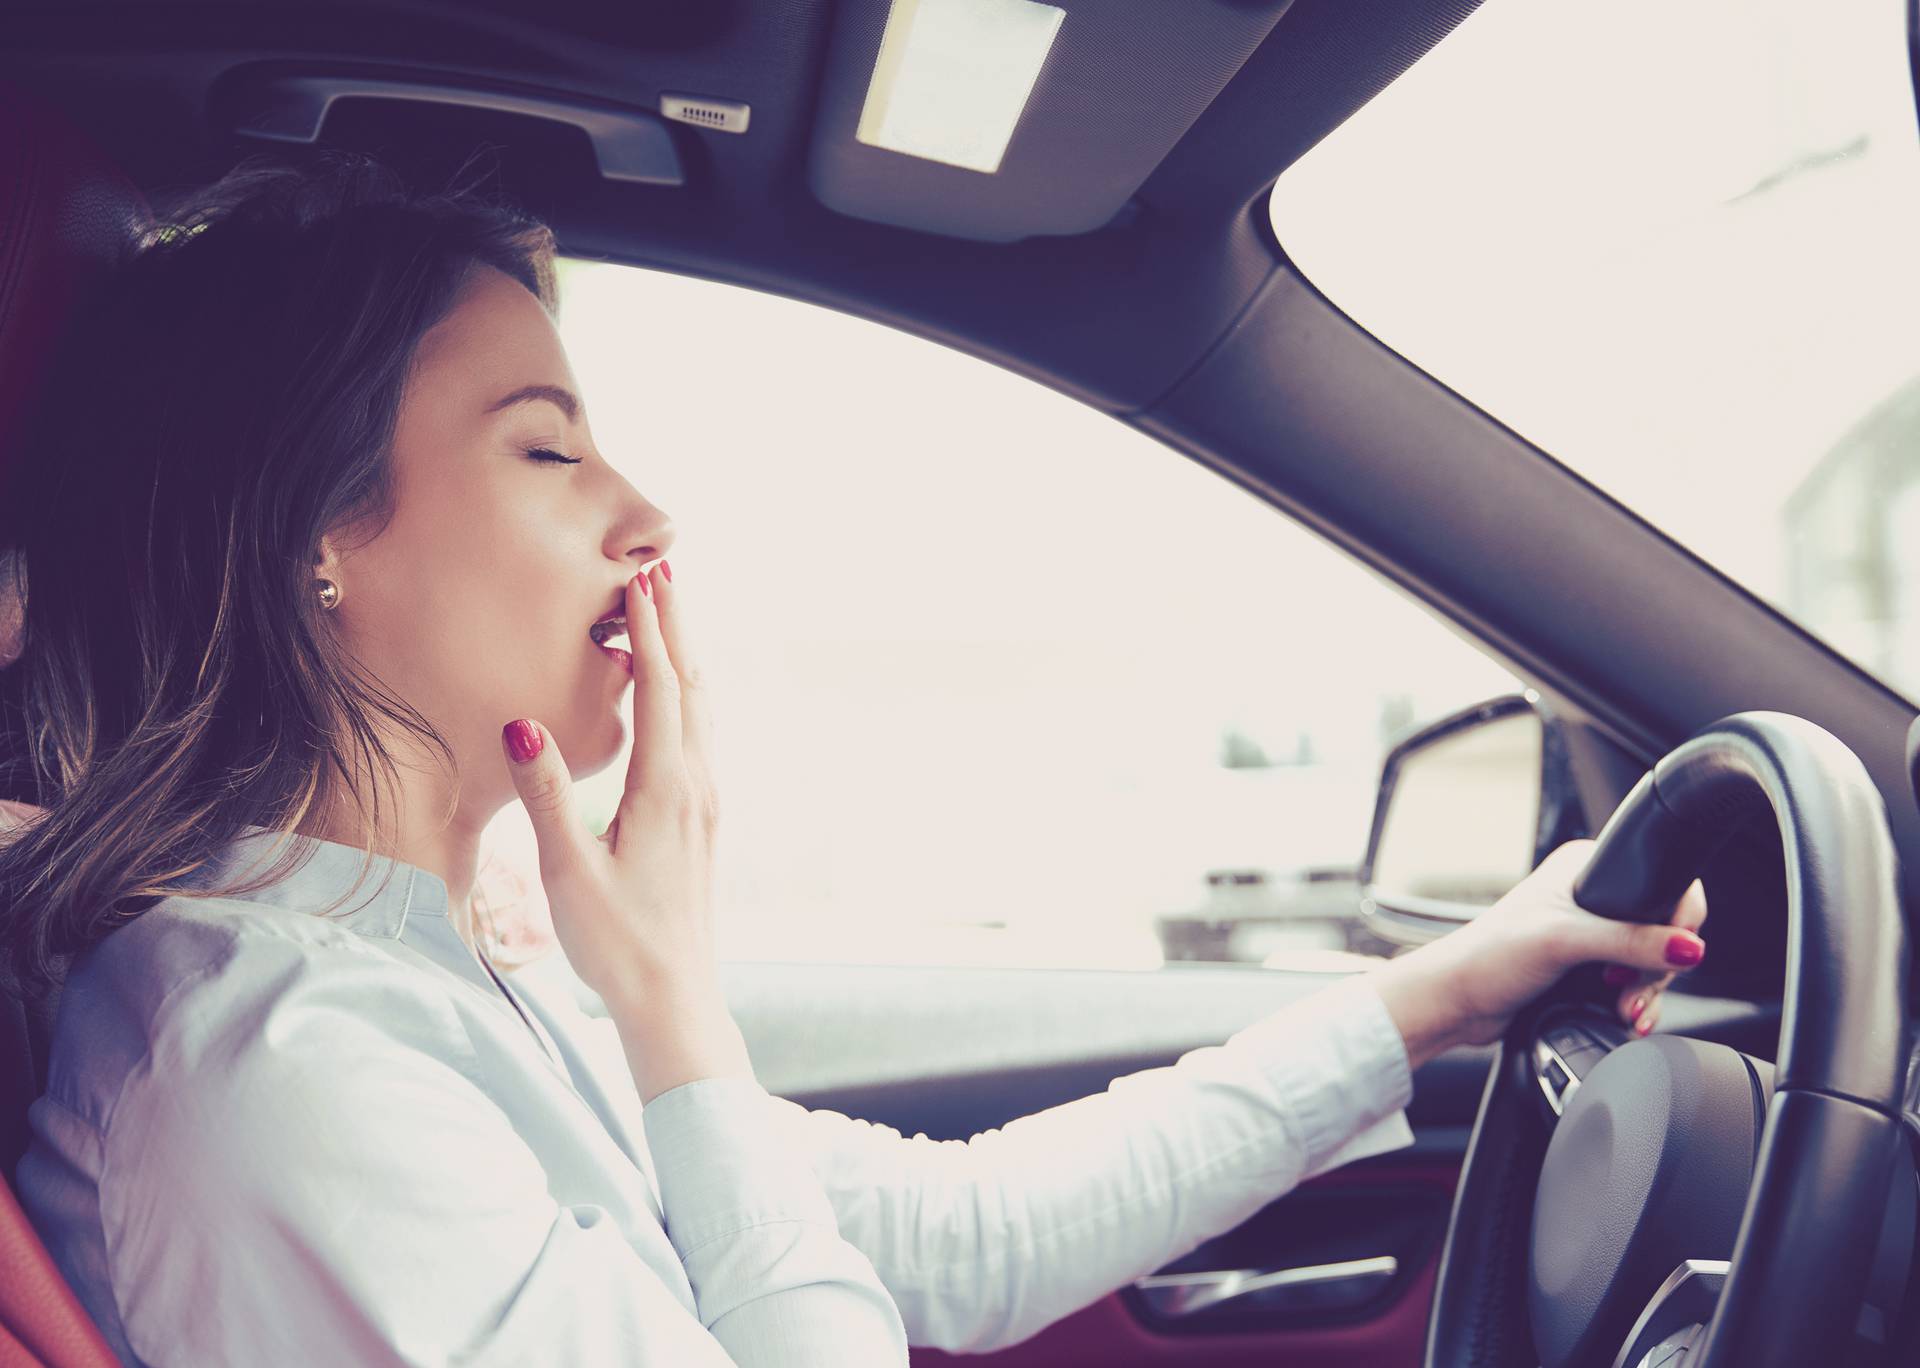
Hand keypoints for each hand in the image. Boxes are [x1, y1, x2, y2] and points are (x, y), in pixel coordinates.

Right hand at [499, 560, 747, 1098]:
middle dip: (676, 627)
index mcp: (667, 789)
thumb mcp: (567, 872)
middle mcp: (697, 787)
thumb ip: (546, 794)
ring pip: (702, 711)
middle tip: (663, 570)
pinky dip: (690, 697)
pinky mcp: (702, 824)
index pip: (662, 688)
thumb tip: (522, 720)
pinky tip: (680, 699)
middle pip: (692, 686)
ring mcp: (705, 806)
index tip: (642, 577)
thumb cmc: (616, 943)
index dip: (651, 630)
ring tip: (671, 616)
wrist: (675, 1001)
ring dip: (686, 658)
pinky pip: (702, 739)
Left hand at [1368, 839, 1706, 1068]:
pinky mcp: (1588, 969)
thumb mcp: (1565, 941)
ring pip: (1651, 963)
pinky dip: (1637, 1004)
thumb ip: (1630, 941)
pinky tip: (1628, 1017)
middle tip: (1631, 991)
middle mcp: (1591, 897)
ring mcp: (1591, 935)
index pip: (1663, 883)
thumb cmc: (1489, 956)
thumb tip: (1688, 948)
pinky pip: (1633, 986)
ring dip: (1647, 992)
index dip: (1677, 921)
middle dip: (1657, 969)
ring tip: (1627, 1010)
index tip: (1672, 952)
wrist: (1456, 1001)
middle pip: (1663, 931)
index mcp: (1586, 867)